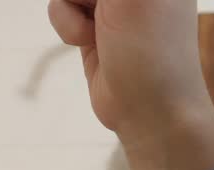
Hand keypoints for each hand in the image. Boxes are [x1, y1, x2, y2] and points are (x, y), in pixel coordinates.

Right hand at [48, 0, 213, 169]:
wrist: (150, 114)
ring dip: (71, 9)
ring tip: (95, 30)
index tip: (108, 6)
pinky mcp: (93, 29)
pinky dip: (67, 25)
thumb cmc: (152, 55)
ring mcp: (113, 6)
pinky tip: (86, 41)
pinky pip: (61, 10)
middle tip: (102, 14)